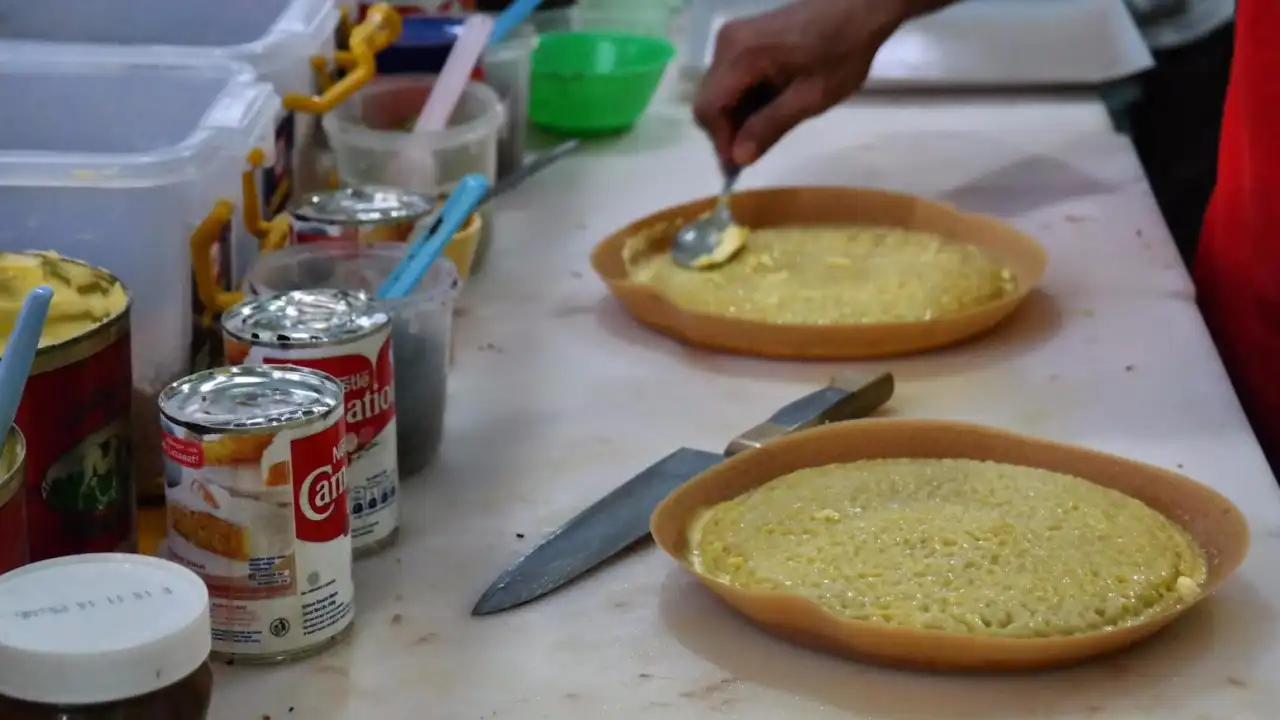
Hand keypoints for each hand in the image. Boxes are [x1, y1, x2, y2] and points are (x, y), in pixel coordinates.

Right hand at [694, 0, 912, 168]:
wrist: (860, 7)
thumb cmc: (842, 50)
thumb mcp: (811, 97)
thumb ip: (770, 126)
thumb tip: (739, 158)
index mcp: (740, 55)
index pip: (709, 108)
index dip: (721, 141)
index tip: (740, 167)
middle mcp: (726, 43)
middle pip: (709, 100)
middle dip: (728, 130)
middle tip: (754, 153)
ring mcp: (733, 38)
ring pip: (718, 91)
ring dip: (737, 116)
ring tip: (768, 130)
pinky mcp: (743, 38)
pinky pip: (730, 77)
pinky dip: (744, 98)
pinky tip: (769, 108)